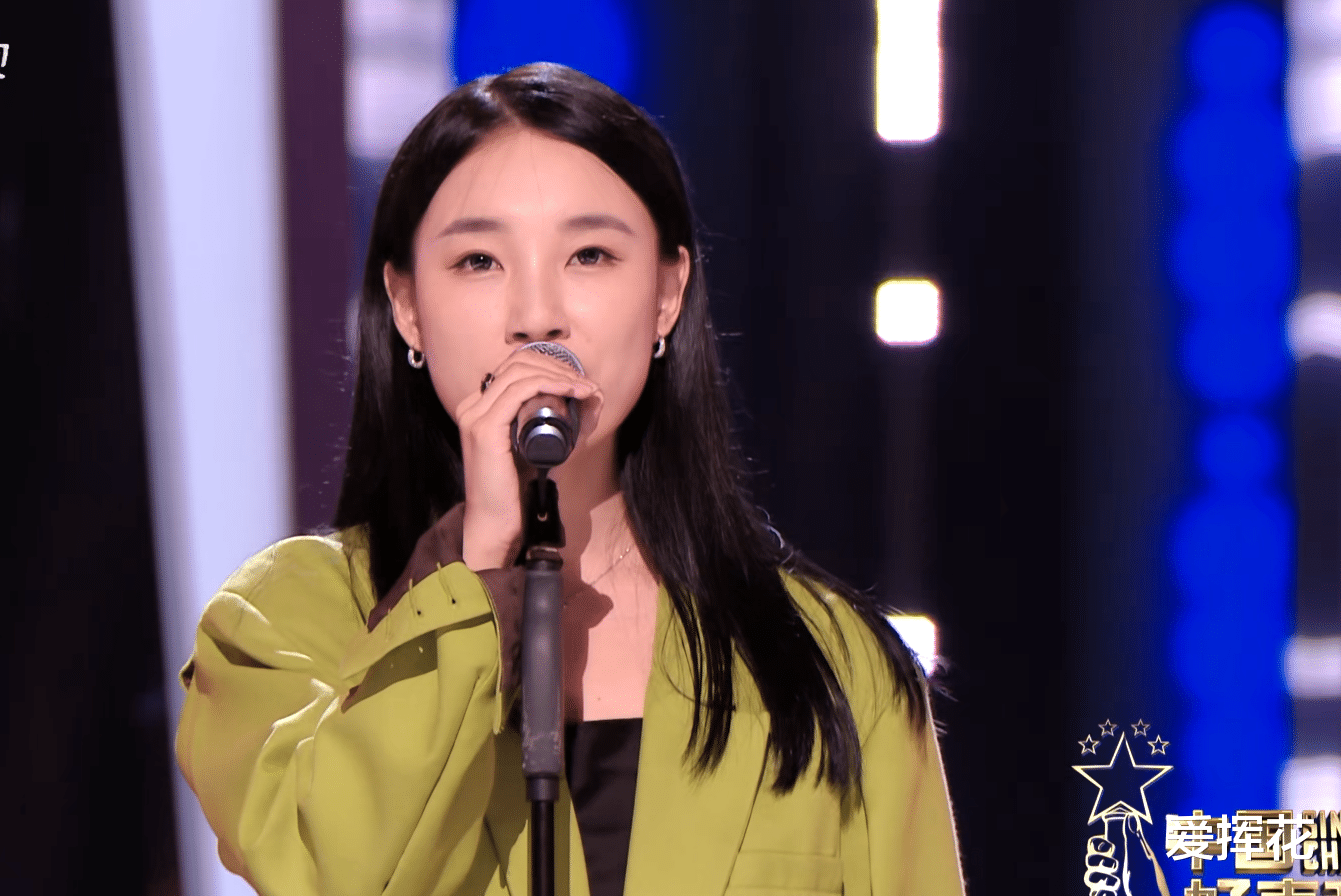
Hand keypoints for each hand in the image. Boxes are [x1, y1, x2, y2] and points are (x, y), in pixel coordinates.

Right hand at [452, 349, 600, 569]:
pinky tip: (571, 390)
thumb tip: (592, 400)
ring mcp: (475, 416)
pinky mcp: (484, 429)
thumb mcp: (538, 449)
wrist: (495, 524)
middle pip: (517, 363)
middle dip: (557, 366)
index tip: (580, 382)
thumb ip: (558, 426)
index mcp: (478, 408)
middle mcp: (471, 406)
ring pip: (520, 372)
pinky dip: (550, 384)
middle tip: (586, 384)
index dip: (550, 365)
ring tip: (585, 388)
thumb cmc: (515, 491)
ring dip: (559, 374)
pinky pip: (520, 390)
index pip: (514, 367)